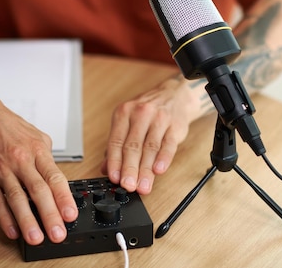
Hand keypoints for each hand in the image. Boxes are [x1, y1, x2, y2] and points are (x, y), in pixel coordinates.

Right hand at [0, 94, 77, 245]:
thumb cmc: (8, 127)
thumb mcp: (37, 136)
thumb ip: (47, 158)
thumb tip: (57, 178)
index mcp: (38, 151)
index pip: (54, 178)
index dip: (63, 198)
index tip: (70, 214)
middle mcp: (21, 161)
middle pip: (38, 191)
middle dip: (50, 215)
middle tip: (58, 233)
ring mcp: (2, 171)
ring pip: (17, 199)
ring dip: (27, 221)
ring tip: (36, 237)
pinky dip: (4, 217)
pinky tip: (13, 230)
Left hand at [100, 77, 201, 194]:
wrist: (175, 95)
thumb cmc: (149, 111)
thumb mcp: (128, 121)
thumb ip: (117, 145)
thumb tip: (106, 168)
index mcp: (124, 113)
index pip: (116, 141)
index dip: (114, 162)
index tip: (114, 178)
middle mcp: (140, 114)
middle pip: (133, 146)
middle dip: (130, 169)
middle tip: (128, 185)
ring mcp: (159, 119)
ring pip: (150, 148)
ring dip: (146, 170)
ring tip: (143, 186)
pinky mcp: (175, 126)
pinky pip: (168, 144)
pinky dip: (163, 158)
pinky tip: (159, 170)